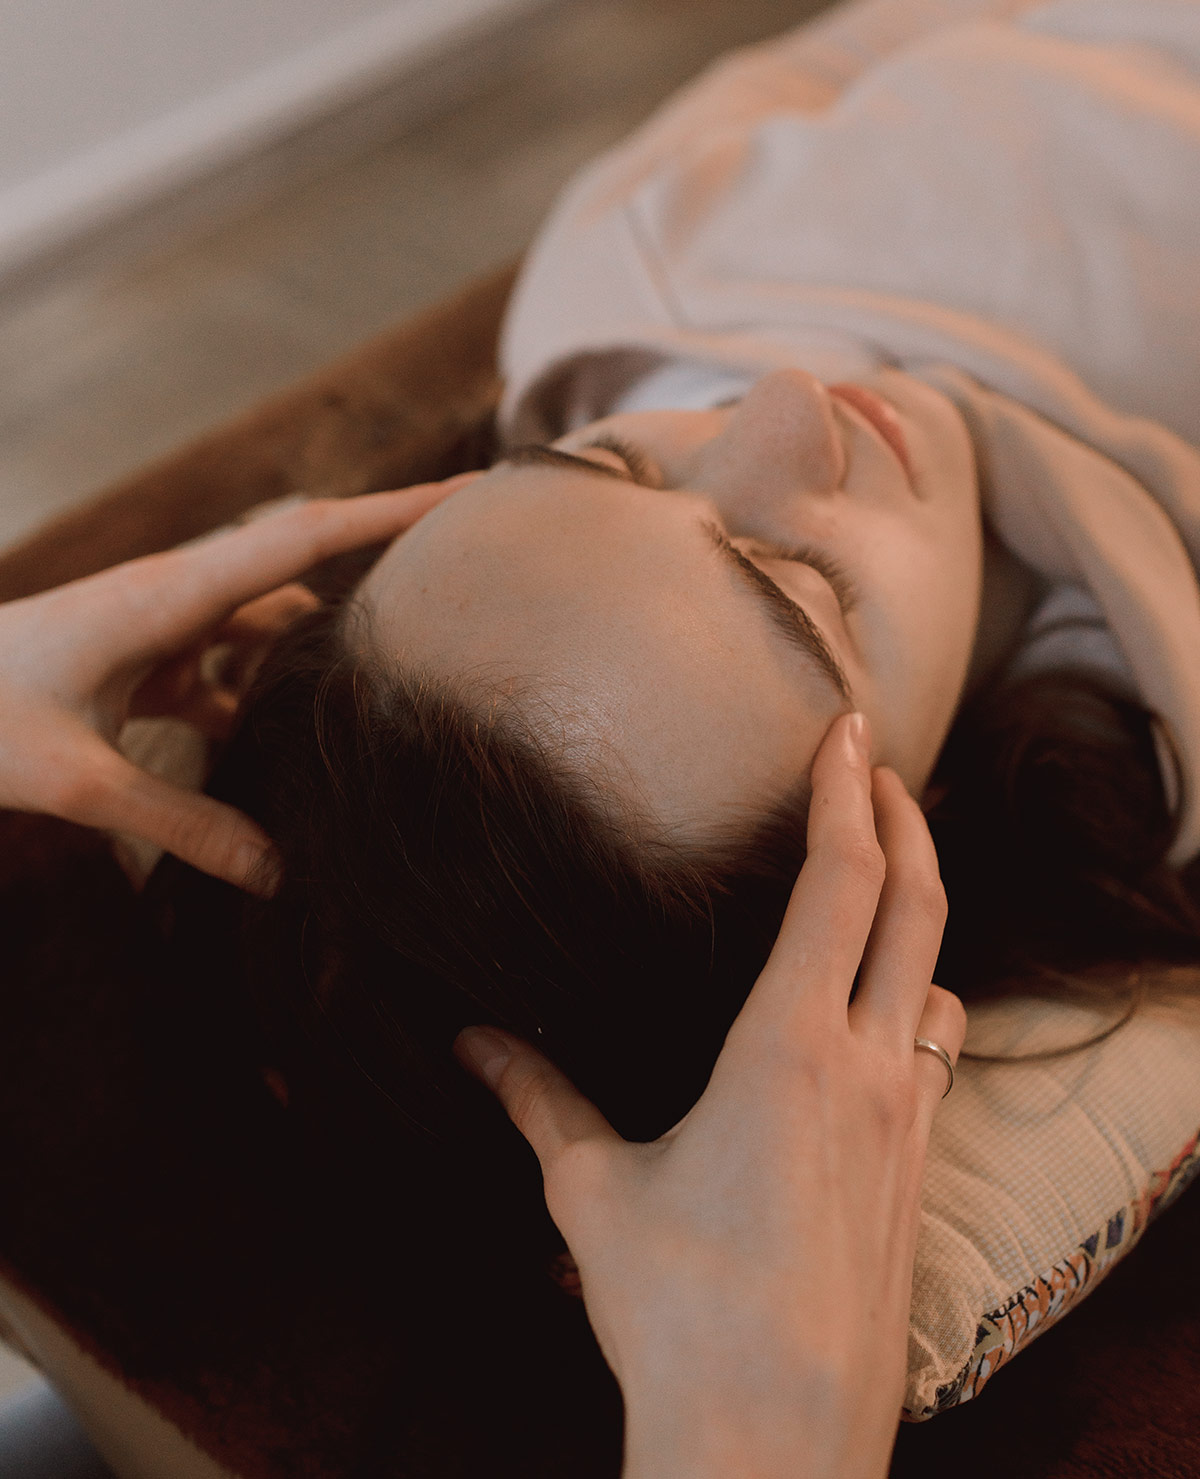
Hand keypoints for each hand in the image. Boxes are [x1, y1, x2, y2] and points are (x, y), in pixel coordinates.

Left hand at [0, 476, 474, 890]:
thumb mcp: (77, 782)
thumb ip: (182, 829)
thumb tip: (278, 874)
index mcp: (168, 596)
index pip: (304, 538)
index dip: (392, 513)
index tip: (470, 489)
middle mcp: (176, 597)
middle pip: (302, 566)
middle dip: (380, 559)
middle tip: (461, 570)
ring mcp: (161, 626)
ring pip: (268, 624)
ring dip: (317, 648)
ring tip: (387, 681)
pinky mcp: (146, 660)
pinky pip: (229, 668)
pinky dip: (263, 697)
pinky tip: (285, 748)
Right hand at [454, 713, 965, 1478]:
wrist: (774, 1438)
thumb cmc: (679, 1308)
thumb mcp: (593, 1190)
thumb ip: (538, 1100)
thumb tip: (472, 1044)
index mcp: (791, 1046)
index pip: (843, 882)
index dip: (848, 792)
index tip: (850, 728)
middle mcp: (869, 1067)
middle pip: (918, 906)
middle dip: (906, 822)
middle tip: (881, 766)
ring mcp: (908, 1124)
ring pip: (938, 980)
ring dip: (919, 915)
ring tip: (881, 884)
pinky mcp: (918, 1175)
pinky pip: (939, 1055)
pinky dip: (920, 1001)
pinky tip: (885, 1016)